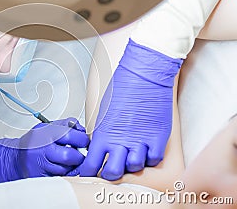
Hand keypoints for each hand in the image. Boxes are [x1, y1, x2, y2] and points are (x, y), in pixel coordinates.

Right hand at [0, 118, 88, 183]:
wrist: (16, 157)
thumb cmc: (34, 142)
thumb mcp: (47, 126)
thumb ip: (65, 124)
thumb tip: (81, 128)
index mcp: (47, 134)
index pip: (71, 135)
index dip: (82, 139)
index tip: (83, 141)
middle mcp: (44, 150)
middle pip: (70, 156)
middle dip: (79, 156)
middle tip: (79, 154)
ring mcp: (42, 165)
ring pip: (67, 169)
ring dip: (72, 166)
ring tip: (69, 161)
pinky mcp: (42, 177)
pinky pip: (61, 178)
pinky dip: (65, 174)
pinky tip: (62, 168)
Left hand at [76, 39, 181, 179]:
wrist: (143, 73)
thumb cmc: (120, 88)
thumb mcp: (103, 112)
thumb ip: (102, 133)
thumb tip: (101, 148)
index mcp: (102, 134)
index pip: (91, 165)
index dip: (89, 172)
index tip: (89, 172)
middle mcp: (121, 141)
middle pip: (113, 173)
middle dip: (109, 174)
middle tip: (110, 169)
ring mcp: (141, 140)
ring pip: (135, 167)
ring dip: (131, 164)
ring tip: (130, 154)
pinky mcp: (158, 137)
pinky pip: (154, 159)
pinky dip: (149, 158)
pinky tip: (146, 149)